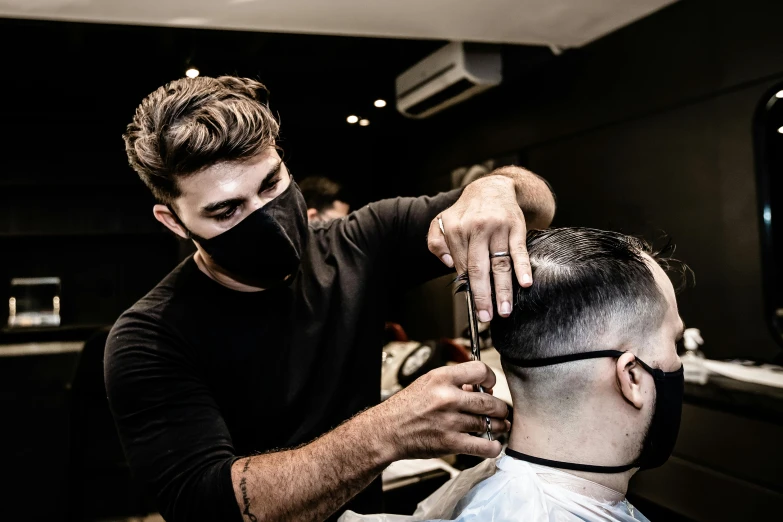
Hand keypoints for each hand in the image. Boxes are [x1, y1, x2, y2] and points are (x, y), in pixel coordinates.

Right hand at [376, 361, 509, 459]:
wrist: (387, 430)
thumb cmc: (405, 407)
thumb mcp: (427, 383)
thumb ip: (454, 383)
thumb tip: (479, 388)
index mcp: (441, 378)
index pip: (479, 371)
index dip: (490, 378)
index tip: (490, 385)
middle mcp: (447, 398)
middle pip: (489, 401)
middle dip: (500, 407)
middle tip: (500, 410)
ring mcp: (449, 422)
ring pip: (488, 423)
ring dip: (498, 426)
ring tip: (499, 425)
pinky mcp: (450, 443)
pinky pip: (482, 446)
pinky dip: (492, 446)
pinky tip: (493, 444)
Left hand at [428, 174, 531, 321]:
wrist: (492, 186)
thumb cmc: (467, 211)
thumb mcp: (442, 222)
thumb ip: (436, 243)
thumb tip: (449, 265)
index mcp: (456, 230)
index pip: (462, 266)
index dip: (468, 289)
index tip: (473, 308)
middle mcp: (476, 228)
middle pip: (479, 269)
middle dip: (483, 296)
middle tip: (486, 316)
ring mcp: (498, 228)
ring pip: (500, 264)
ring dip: (504, 290)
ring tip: (505, 310)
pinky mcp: (516, 227)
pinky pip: (519, 250)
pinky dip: (523, 267)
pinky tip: (526, 283)